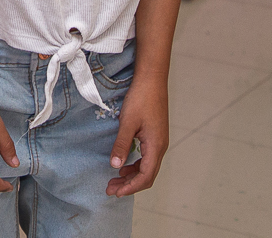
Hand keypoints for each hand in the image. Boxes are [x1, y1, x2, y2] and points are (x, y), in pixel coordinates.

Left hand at [105, 81, 168, 196]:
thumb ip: (122, 145)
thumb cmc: (141, 98)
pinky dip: (135, 165)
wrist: (152, 79)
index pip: (145, 176)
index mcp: (156, 146)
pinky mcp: (155, 135)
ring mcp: (159, 141)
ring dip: (132, 176)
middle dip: (129, 185)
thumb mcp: (128, 123)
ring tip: (114, 180)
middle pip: (147, 175)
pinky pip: (147, 158)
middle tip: (111, 190)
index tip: (116, 192)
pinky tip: (123, 165)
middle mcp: (160, 147)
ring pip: (147, 167)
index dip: (131, 187)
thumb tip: (115, 166)